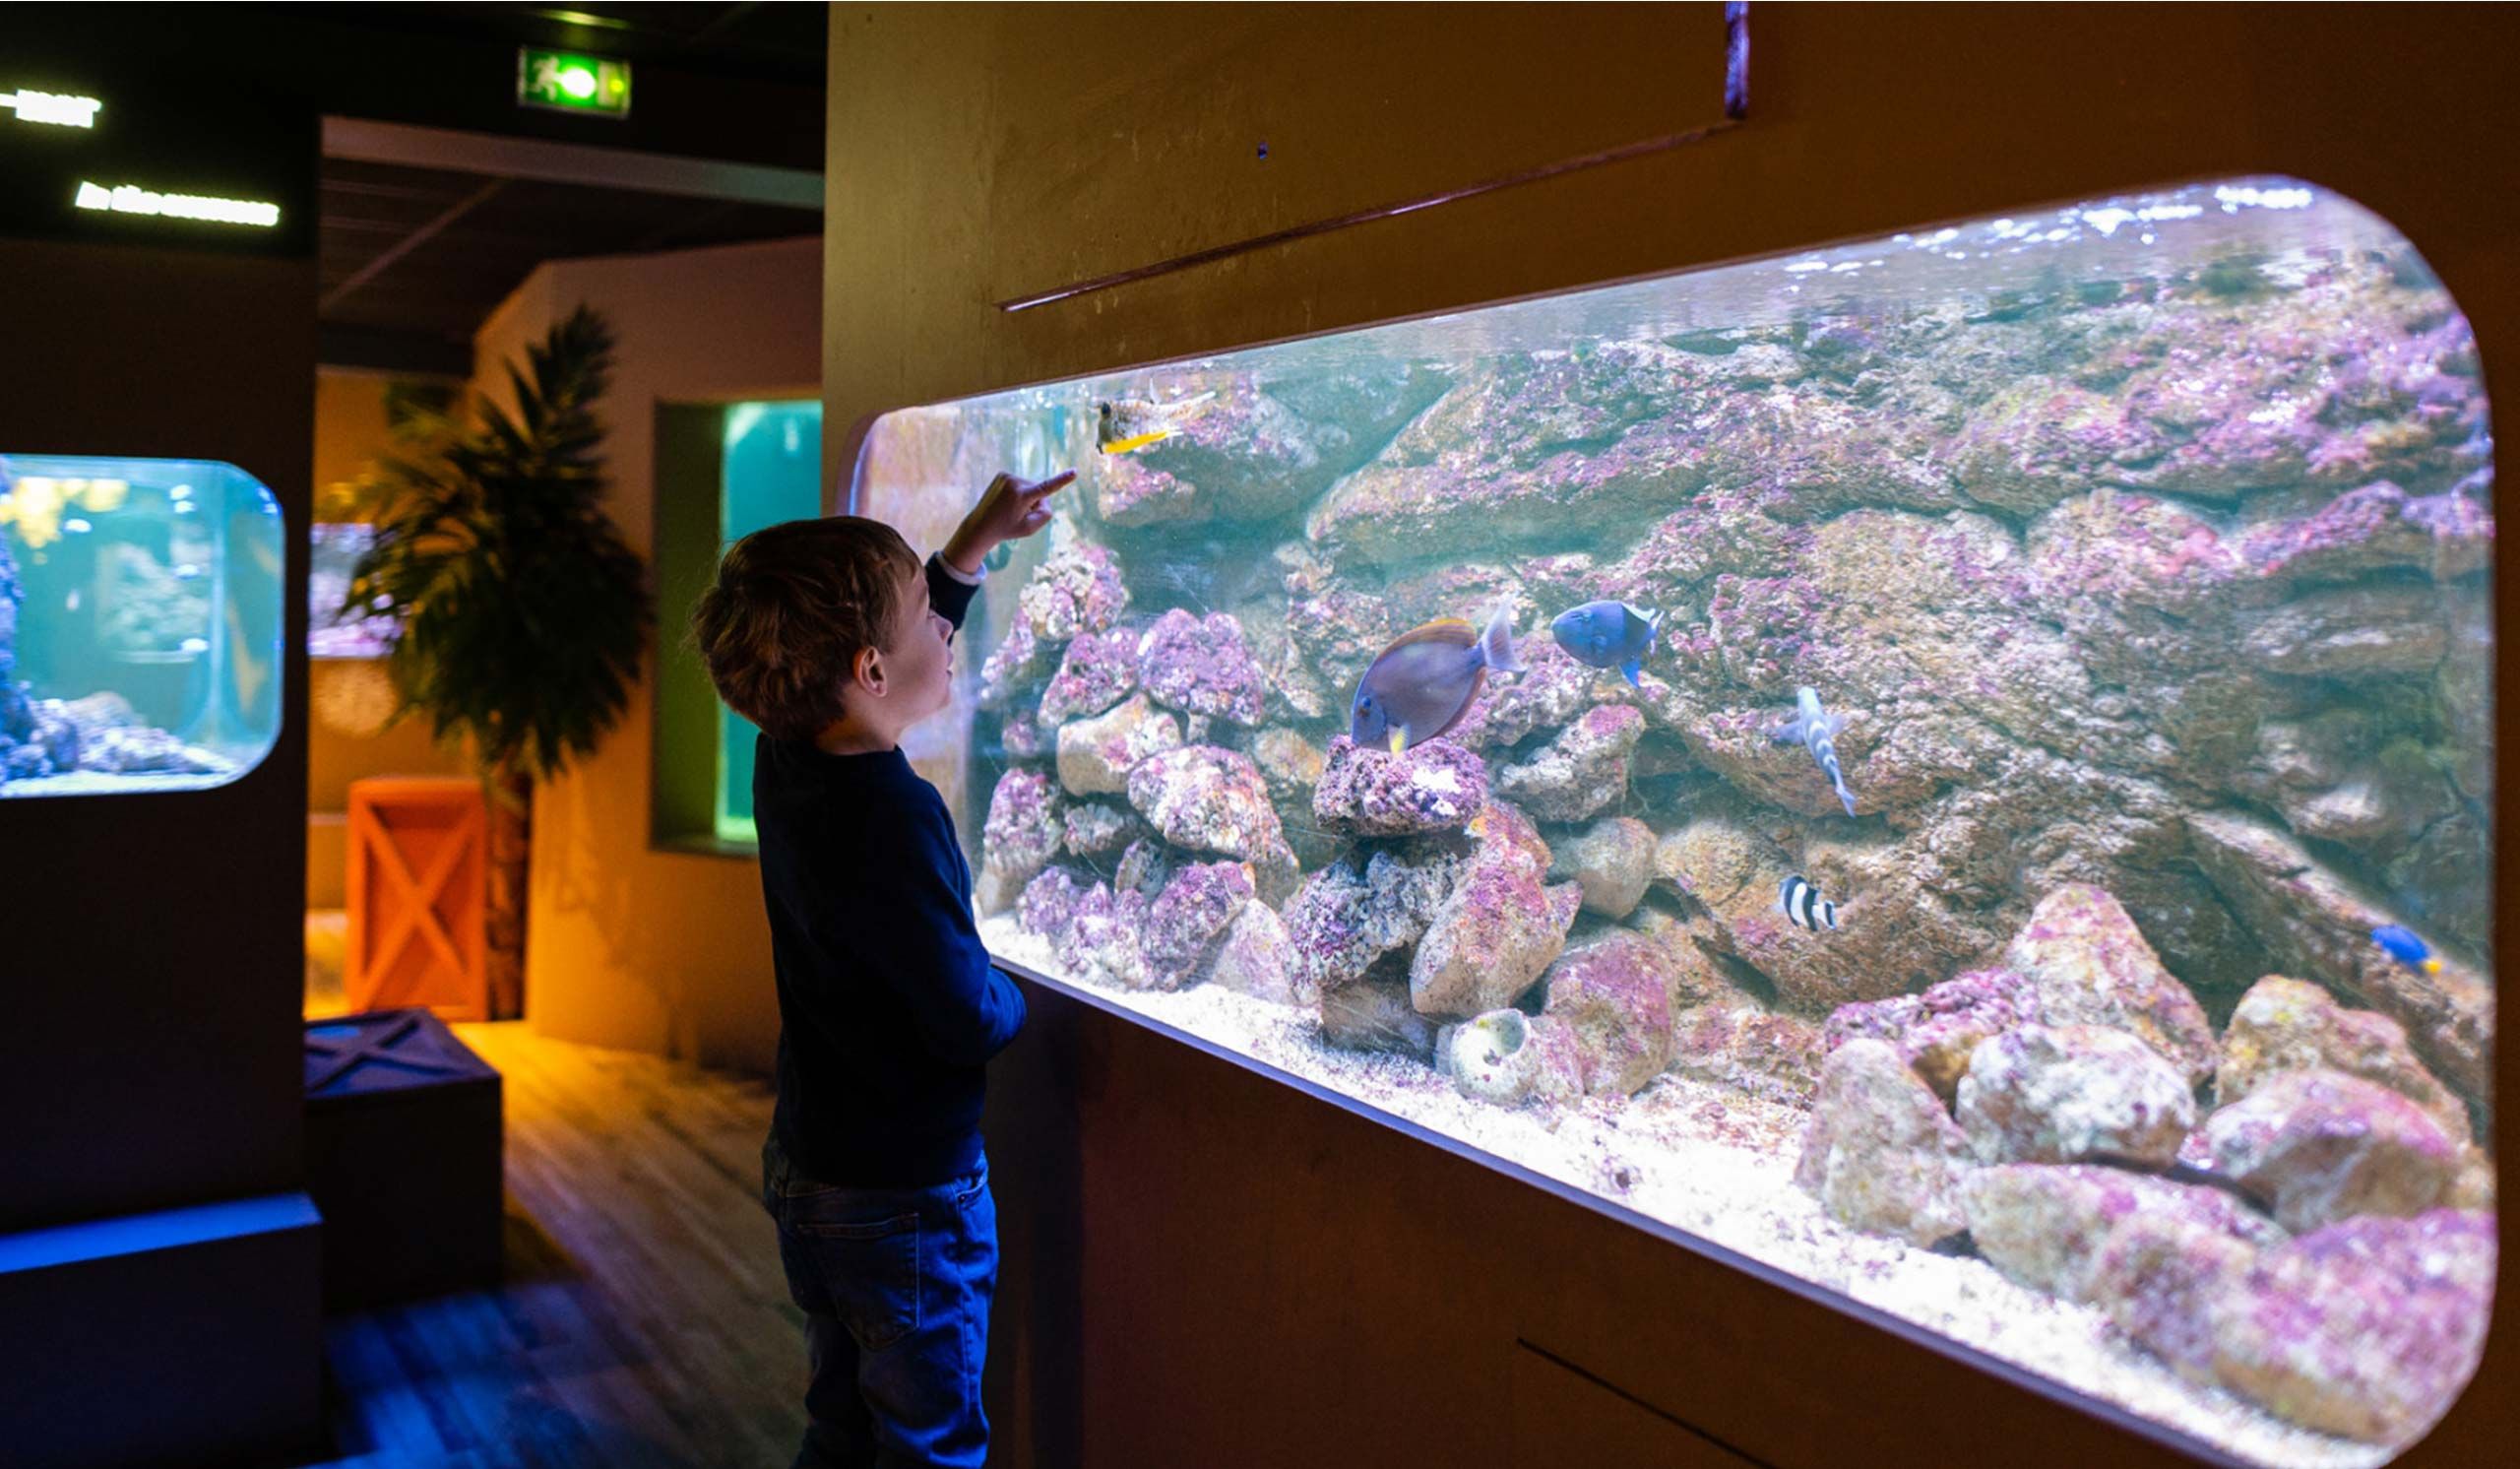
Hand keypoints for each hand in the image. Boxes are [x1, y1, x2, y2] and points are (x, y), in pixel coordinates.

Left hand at [942, 470, 1072, 575]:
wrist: (981, 525)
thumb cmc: (1007, 529)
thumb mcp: (1031, 528)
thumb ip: (1046, 513)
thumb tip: (1045, 496)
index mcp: (1021, 496)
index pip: (1047, 488)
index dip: (1062, 480)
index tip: (1074, 472)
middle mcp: (1014, 482)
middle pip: (1039, 492)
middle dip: (1034, 502)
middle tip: (1017, 514)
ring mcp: (1007, 476)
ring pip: (1030, 487)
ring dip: (1025, 497)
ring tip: (1009, 508)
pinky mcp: (1002, 474)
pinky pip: (1020, 483)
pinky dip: (1018, 492)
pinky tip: (1006, 501)